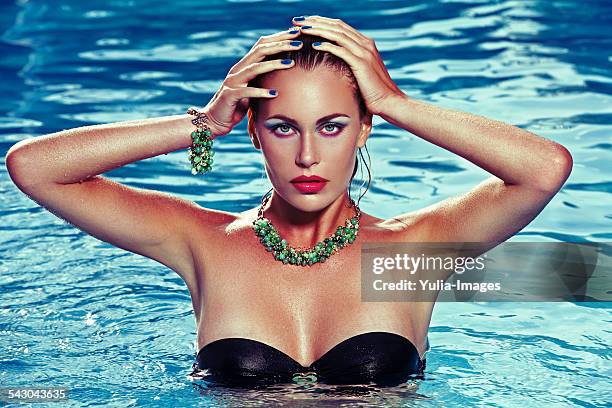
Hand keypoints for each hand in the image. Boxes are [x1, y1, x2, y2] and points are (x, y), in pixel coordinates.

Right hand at [202, 29, 303, 135]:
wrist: (214, 120)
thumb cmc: (236, 106)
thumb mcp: (252, 90)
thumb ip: (262, 80)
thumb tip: (283, 74)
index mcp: (244, 66)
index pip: (262, 46)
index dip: (279, 38)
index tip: (297, 34)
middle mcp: (238, 70)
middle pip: (260, 51)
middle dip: (280, 45)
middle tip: (299, 43)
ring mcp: (233, 82)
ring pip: (255, 68)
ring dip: (274, 64)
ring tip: (291, 64)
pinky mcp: (230, 96)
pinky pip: (247, 92)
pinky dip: (261, 92)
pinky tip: (275, 93)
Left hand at [290, 15, 404, 115]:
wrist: (390, 102)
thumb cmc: (374, 92)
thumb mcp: (362, 74)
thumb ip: (352, 64)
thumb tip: (338, 65)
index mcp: (365, 44)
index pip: (340, 26)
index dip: (322, 22)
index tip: (306, 22)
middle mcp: (365, 44)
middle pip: (337, 26)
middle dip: (316, 22)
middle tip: (298, 21)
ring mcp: (364, 52)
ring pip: (337, 34)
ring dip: (318, 30)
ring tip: (302, 29)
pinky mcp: (362, 63)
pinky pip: (341, 50)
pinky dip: (327, 46)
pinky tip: (314, 45)